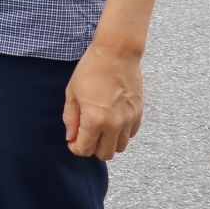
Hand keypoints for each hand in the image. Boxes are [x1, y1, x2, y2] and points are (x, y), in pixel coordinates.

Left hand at [62, 43, 143, 160]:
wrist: (116, 54)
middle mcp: (114, 124)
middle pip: (105, 154)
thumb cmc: (90, 70)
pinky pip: (130, 134)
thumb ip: (71, 118)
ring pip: (120, 147)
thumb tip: (71, 138)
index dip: (76, 147)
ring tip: (99, 127)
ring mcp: (129, 120)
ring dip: (108, 142)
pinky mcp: (138, 114)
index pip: (85, 150)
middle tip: (85, 135)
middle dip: (92, 148)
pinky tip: (111, 119)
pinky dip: (120, 133)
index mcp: (94, 120)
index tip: (73, 140)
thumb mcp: (72, 93)